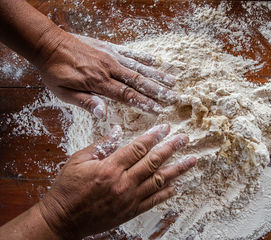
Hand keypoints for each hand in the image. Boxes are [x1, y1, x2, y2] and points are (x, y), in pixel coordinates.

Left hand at [37, 31, 177, 117]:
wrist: (47, 43)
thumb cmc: (55, 71)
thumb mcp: (64, 92)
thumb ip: (86, 102)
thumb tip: (104, 114)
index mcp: (98, 82)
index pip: (127, 95)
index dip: (144, 103)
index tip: (159, 110)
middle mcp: (109, 69)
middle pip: (138, 81)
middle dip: (158, 91)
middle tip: (174, 98)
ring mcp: (111, 57)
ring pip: (138, 67)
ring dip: (157, 75)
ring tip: (173, 82)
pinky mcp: (109, 48)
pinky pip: (130, 52)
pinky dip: (144, 57)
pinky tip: (156, 62)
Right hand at [38, 124, 195, 239]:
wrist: (63, 220)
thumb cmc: (68, 188)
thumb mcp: (78, 160)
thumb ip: (101, 145)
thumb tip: (117, 130)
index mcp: (110, 167)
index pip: (138, 148)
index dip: (154, 136)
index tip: (166, 128)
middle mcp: (123, 183)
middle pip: (154, 162)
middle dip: (171, 148)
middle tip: (185, 139)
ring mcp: (129, 199)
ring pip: (159, 181)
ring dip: (177, 170)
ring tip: (192, 160)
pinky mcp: (130, 211)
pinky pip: (154, 201)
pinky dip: (167, 193)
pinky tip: (178, 185)